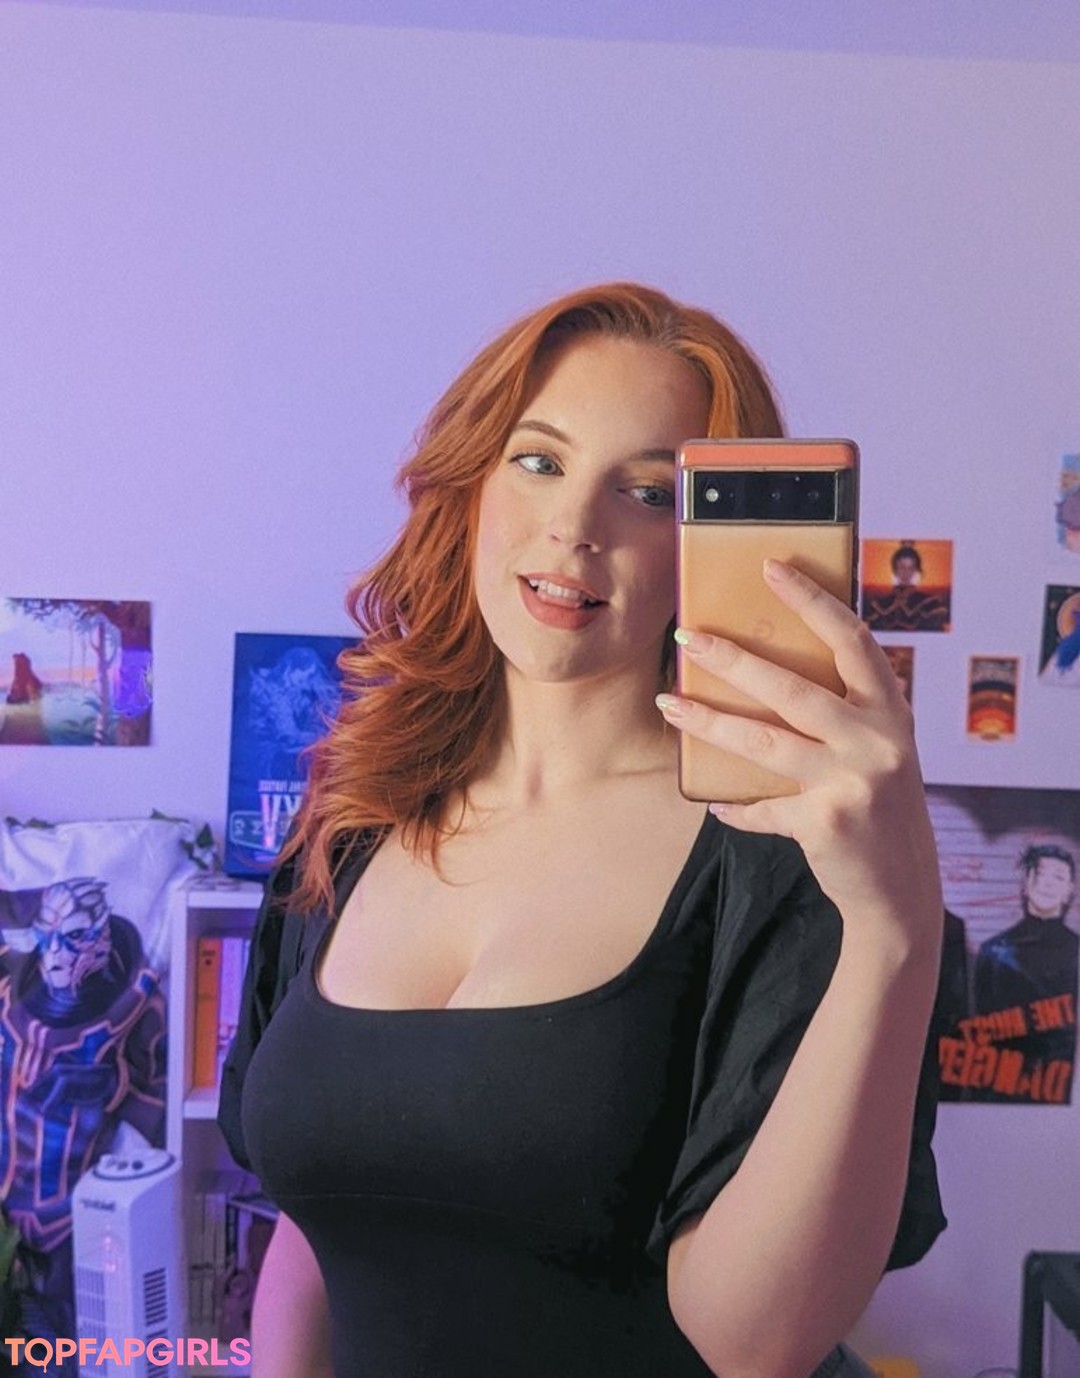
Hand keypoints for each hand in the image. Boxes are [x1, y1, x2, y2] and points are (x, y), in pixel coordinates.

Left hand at [657, 560, 941, 949]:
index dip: (812, 600)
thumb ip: (843, 712)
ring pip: (763, 741)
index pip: (851, 639)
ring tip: (668, 702)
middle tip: (688, 637)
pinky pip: (760, 806)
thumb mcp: (877, 749)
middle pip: (792, 688)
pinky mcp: (826, 822)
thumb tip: (761, 672)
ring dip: (707, 721)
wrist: (900, 889)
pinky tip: (714, 802)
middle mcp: (879, 740)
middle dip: (732, 659)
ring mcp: (853, 782)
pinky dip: (734, 805)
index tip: (771, 567)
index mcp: (892, 711)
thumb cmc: (878, 806)